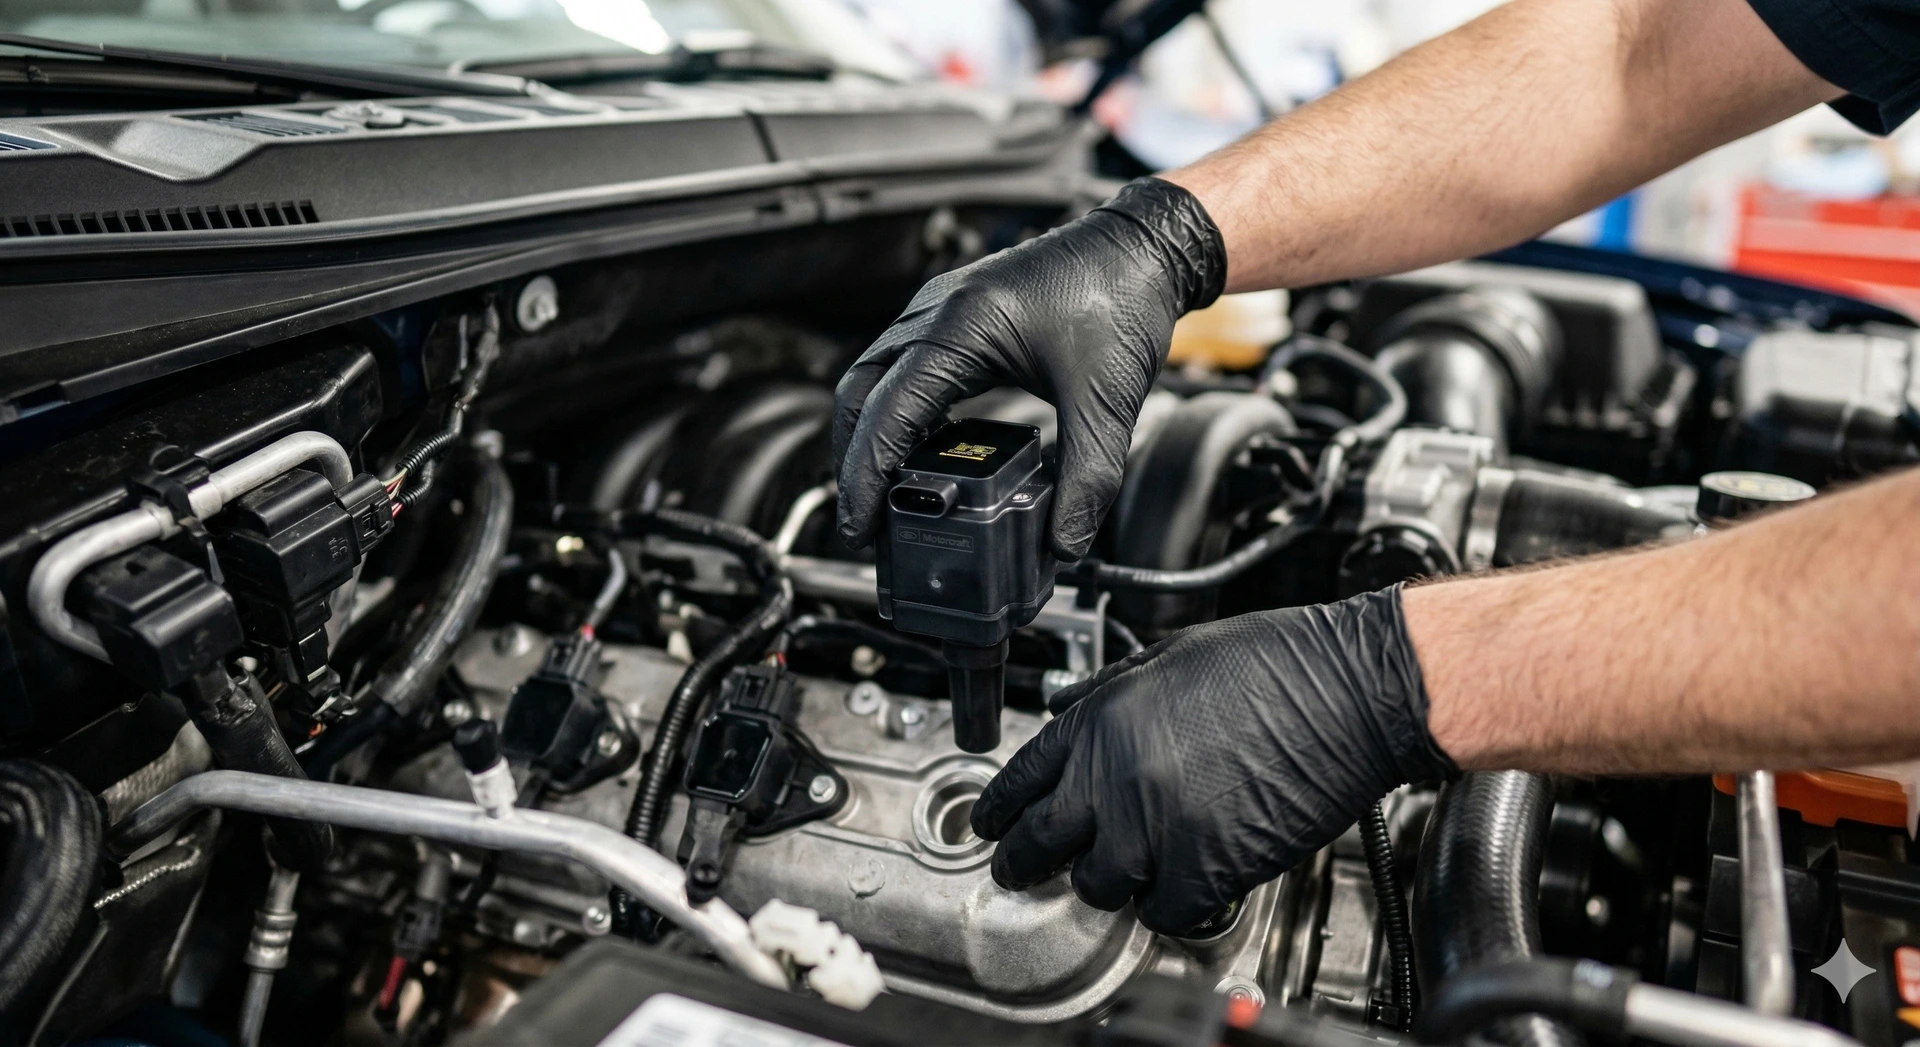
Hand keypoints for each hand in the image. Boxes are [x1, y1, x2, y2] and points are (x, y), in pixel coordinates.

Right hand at [832, 177, 1226, 559]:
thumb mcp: (1106, 400)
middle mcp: (937, 312)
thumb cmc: (1123, 297)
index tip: (860, 529)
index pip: (887, 413)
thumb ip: (1087, 479)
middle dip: (854, 461)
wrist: (1143, 246)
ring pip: (874, 378)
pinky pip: (903, 366)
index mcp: (961, 327)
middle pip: (859, 394)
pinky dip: (897, 412)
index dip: (865, 477)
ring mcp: (940, 308)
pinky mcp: (956, 314)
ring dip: (871, 435)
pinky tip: (922, 448)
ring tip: (887, 493)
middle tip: (866, 520)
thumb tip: (1062, 542)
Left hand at [969, 587, 1455, 935]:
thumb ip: (1110, 690)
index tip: (991, 828)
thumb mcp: (1170, 654)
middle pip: (1040, 843)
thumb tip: (1069, 706)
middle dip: (1023, 862)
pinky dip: (1165, 906)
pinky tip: (1178, 886)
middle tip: (1019, 871)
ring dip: (1106, 882)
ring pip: (1097, 886)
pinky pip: (1160, 912)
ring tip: (1123, 870)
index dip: (998, 811)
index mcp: (1100, 719)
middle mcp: (1115, 776)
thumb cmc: (1277, 663)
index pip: (1020, 779)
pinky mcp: (1206, 868)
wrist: (1349, 691)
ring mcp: (1157, 828)